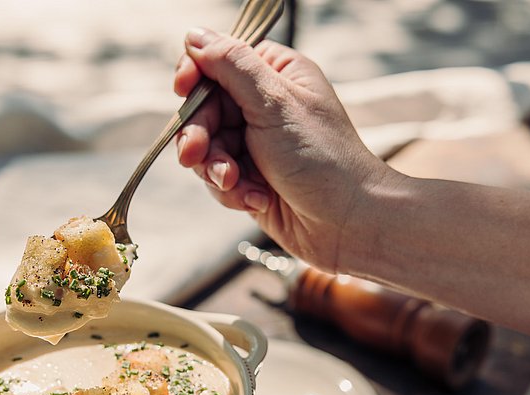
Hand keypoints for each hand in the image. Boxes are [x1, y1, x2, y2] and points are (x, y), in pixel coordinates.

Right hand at [174, 28, 397, 272]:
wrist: (346, 223)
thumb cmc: (323, 159)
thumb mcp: (274, 103)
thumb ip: (232, 65)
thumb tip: (194, 35)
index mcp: (274, 74)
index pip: (218, 61)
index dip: (194, 75)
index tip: (182, 90)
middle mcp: (263, 105)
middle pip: (204, 109)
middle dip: (200, 136)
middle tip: (195, 156)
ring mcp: (255, 144)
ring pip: (206, 148)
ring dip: (216, 169)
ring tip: (235, 184)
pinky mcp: (250, 179)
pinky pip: (218, 179)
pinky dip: (231, 191)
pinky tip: (256, 200)